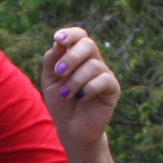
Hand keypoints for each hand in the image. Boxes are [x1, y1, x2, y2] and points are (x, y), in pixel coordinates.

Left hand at [39, 25, 119, 146]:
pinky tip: (81, 97)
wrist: (71, 129)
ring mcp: (104, 74)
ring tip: (66, 94)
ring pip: (93, 65)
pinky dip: (89, 88)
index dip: (71, 34)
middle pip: (88, 44)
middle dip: (71, 57)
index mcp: (77, 57)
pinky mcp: (113, 89)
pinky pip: (104, 80)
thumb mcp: (50, 80)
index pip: (80, 36)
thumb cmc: (60, 103)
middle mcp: (93, 62)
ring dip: (75, 80)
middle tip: (59, 72)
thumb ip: (52, 60)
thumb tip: (59, 42)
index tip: (58, 39)